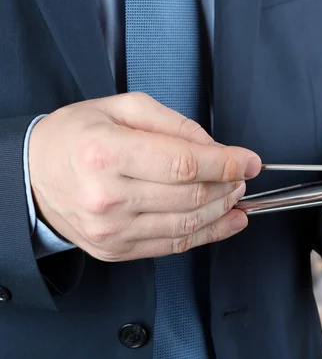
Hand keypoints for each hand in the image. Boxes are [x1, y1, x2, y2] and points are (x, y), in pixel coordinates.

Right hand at [29, 93, 261, 261]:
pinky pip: (174, 245)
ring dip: (223, 208)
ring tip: (235, 193)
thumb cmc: (77, 137)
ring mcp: (112, 230)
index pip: (184, 164)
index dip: (226, 163)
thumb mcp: (122, 108)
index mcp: (105, 153)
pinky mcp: (117, 250)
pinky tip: (229, 221)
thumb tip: (214, 147)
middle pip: (191, 196)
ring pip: (188, 225)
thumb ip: (173, 123)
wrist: (33, 177)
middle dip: (228, 184)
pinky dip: (209, 234)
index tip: (250, 161)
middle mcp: (108, 197)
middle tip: (241, 173)